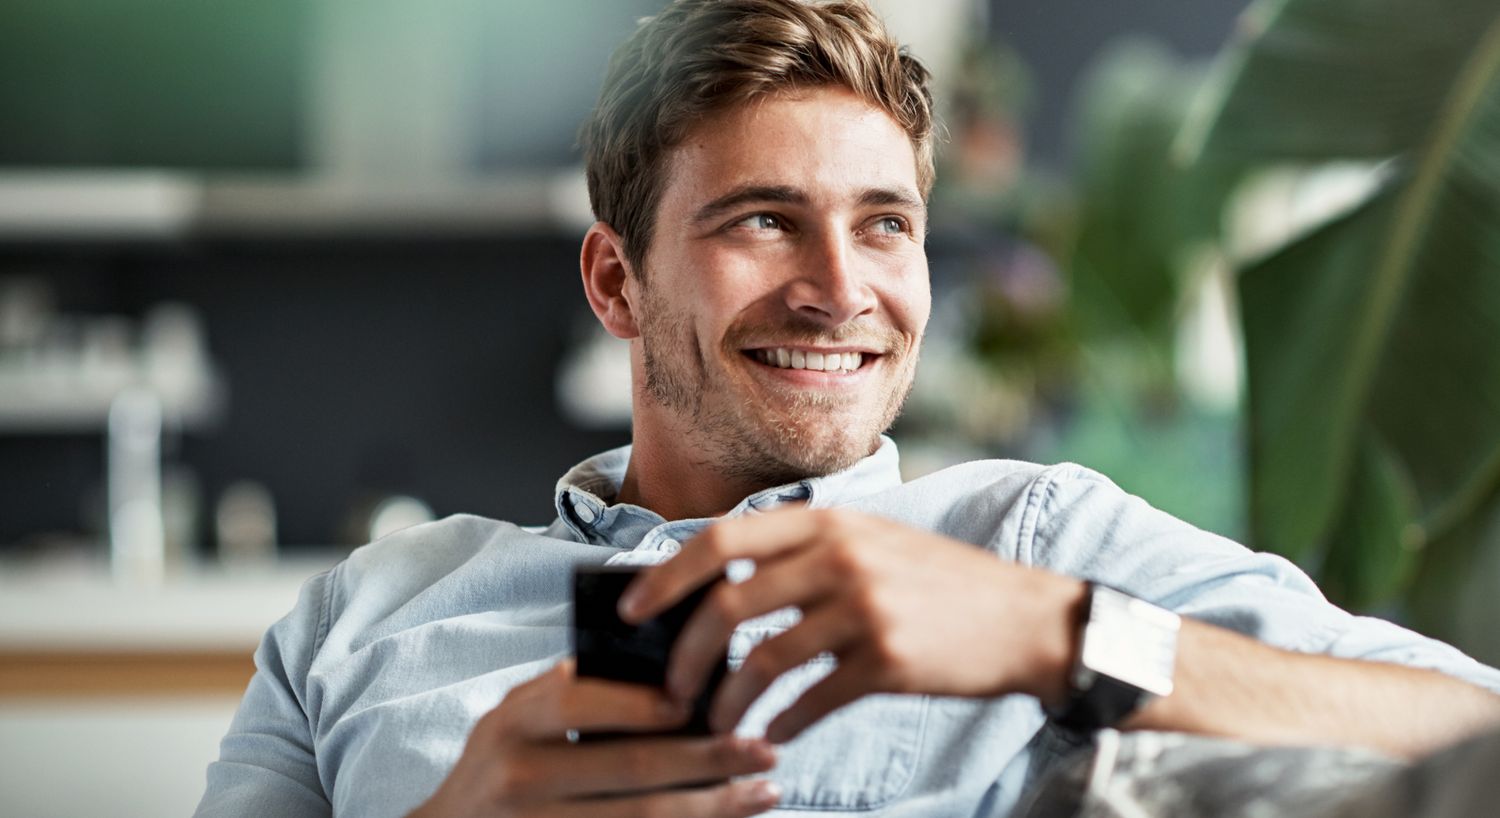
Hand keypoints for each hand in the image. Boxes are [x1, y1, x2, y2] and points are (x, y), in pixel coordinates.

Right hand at [409, 659, 780, 817]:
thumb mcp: (515, 716)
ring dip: (713, 807)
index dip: (641, 704)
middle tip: (762, 748)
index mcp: (512, 724)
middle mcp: (519, 778)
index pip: (579, 703)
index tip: (699, 702)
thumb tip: (661, 664)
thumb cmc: (500, 763)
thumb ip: (571, 689)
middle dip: (706, 758)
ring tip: (765, 791)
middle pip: (627, 768)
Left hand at [619, 508, 1085, 742]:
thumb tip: (725, 585)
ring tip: (715, 725)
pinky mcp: (887, 661)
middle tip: (669, 688)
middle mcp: (840, 557)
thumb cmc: (941, 583)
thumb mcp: (874, 541)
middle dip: (685, 653)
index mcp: (828, 522)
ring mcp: (864, 608)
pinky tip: (771, 736)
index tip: (634, 611)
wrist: (1028, 620)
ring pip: (763, 659)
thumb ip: (807, 551)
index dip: (667, 576)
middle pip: (729, 603)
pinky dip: (780, 724)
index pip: (722, 539)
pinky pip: (810, 700)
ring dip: (727, 700)